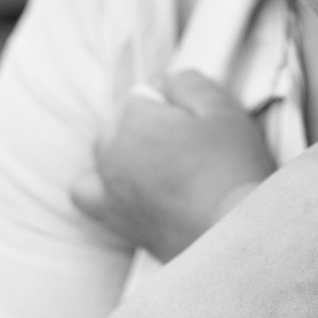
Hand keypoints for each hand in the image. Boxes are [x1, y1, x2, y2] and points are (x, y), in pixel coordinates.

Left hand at [75, 71, 274, 259]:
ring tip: (160, 165)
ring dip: (122, 152)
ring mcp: (109, 188)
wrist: (231, 236)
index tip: (198, 123)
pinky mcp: (115, 219)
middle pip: (120, 123)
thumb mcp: (223, 110)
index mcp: (134, 120)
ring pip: (103, 153)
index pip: (143, 95)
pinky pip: (86, 193)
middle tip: (188, 146)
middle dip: (147, 127)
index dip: (174, 105)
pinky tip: (128, 188)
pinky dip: (99, 186)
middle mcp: (111, 152)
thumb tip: (165, 81)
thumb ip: (188, 83)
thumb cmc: (231, 172)